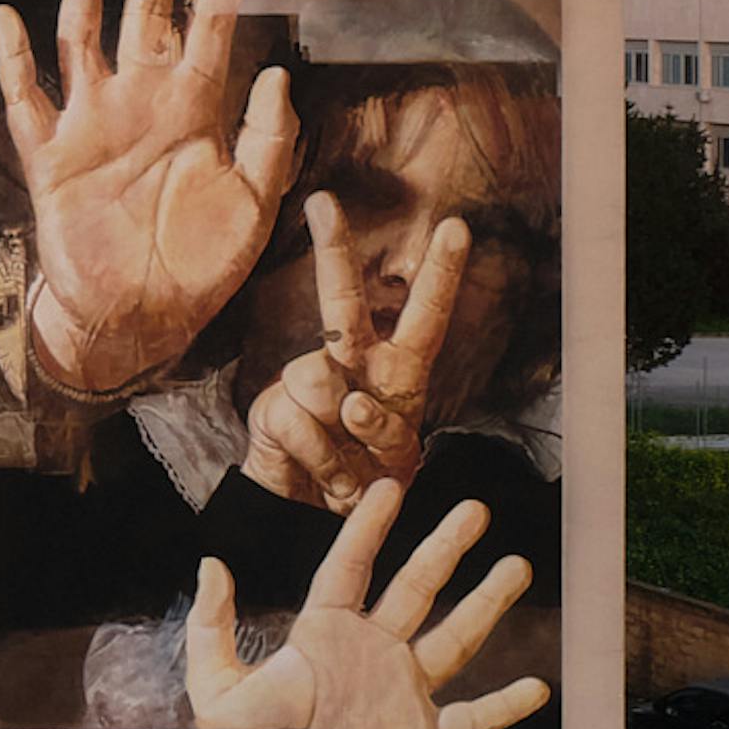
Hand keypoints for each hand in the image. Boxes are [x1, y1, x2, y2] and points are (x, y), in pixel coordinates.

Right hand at [0, 0, 296, 395]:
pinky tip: (9, 19)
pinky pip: (27, 99)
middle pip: (146, 17)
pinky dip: (15, 60)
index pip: (211, 33)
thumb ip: (268, 140)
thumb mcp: (255, 204)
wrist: (140, 317)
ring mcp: (92, 126)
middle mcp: (140, 105)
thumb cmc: (200, 264)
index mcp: (192, 113)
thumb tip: (278, 73)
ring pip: (84, 41)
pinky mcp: (52, 157)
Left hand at [185, 478, 548, 728]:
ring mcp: (397, 692)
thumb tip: (212, 566)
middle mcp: (367, 653)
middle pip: (415, 589)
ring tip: (516, 566)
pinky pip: (469, 719)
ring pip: (453, 639)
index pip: (349, 567)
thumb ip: (213, 625)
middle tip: (475, 511)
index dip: (368, 527)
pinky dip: (503, 707)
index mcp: (321, 635)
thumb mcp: (215, 683)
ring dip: (486, 604)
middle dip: (445, 549)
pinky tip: (535, 688)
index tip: (390, 488)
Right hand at [243, 203, 470, 508]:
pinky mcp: (272, 409)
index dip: (441, 275)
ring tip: (346, 467)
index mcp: (397, 374)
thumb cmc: (368, 485)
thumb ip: (384, 430)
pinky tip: (325, 476)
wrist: (314, 525)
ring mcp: (306, 384)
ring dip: (340, 435)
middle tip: (324, 203)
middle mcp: (350, 366)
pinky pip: (298, 419)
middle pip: (342, 300)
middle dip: (332, 248)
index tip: (456, 228)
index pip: (424, 318)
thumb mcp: (397, 463)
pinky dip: (320, 458)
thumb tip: (348, 402)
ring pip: (319, 376)